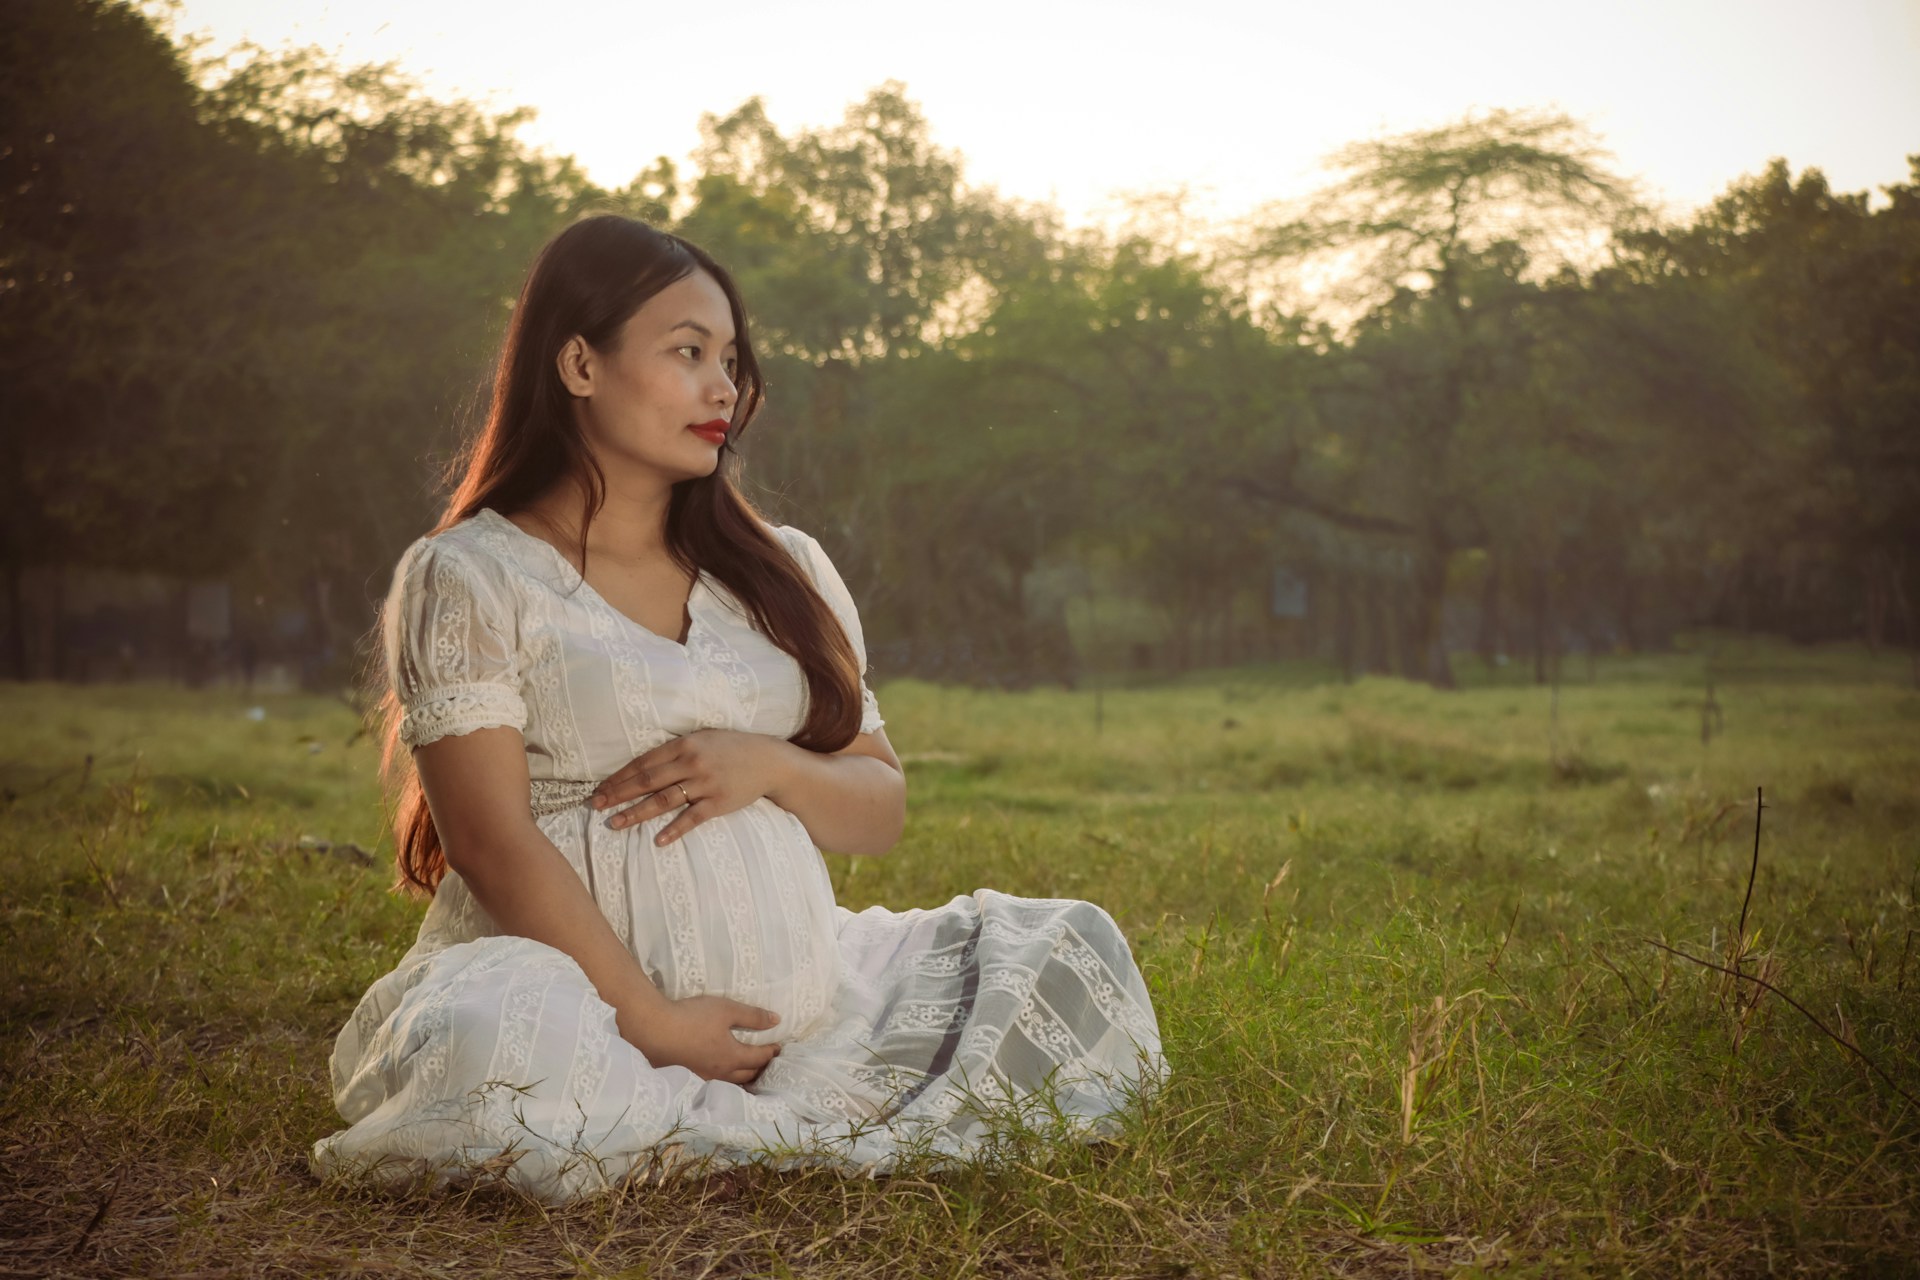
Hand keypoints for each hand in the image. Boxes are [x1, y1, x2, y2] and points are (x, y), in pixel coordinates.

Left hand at [592, 729, 792, 846]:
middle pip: (647, 781)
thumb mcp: (702, 739)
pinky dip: (674, 830)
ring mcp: (706, 783)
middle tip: (596, 806)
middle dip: (619, 794)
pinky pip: (692, 818)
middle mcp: (692, 763)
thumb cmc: (731, 748)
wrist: (768, 760)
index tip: (601, 789)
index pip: (643, 762)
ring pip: (663, 800)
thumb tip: (644, 764)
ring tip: (615, 824)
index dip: (620, 777)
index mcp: (684, 745)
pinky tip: (658, 840)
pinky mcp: (719, 802)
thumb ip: (675, 750)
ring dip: (636, 813)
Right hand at [621, 994, 780, 1084]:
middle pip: (748, 1075)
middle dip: (761, 1069)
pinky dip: (727, 1079)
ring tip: (750, 1072)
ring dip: (745, 1078)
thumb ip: (752, 1016)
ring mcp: (703, 1076)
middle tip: (768, 1062)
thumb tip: (776, 1021)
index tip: (779, 1047)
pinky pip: (716, 1082)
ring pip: (731, 1082)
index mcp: (732, 1056)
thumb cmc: (693, 1017)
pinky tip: (722, 1073)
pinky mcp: (689, 1075)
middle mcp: (721, 1072)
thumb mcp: (726, 1010)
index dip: (771, 1052)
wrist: (654, 1029)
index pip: (759, 1058)